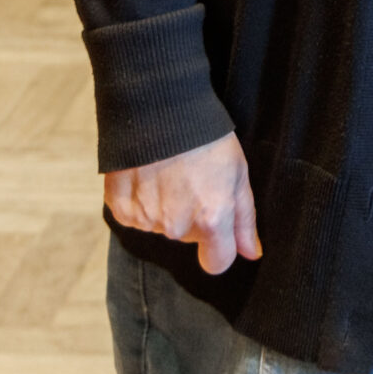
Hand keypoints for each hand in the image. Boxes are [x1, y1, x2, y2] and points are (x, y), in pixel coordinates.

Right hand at [104, 132, 260, 274]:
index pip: (217, 263)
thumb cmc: (207, 138)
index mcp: (211, 218)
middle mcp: (177, 226)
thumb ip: (245, 219)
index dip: (220, 248)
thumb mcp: (239, 173)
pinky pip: (137, 218)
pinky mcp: (121, 210)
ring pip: (162, 228)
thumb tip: (251, 254)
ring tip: (170, 173)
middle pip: (189, 238)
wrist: (159, 110)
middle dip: (194, 217)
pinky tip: (148, 177)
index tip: (220, 231)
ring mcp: (147, 220)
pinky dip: (142, 203)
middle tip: (193, 180)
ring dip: (167, 208)